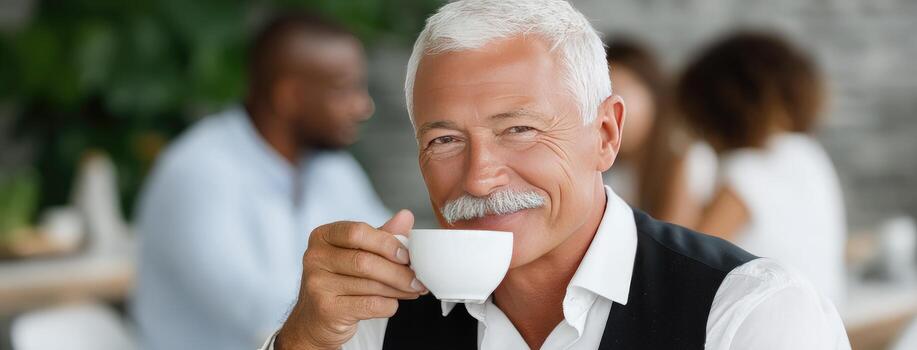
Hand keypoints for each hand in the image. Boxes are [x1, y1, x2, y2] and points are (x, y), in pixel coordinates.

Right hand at [276, 210, 424, 349]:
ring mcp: (317, 284)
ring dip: (398, 289)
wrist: (315, 319)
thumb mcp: (357, 252)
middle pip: (365, 261)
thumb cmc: (340, 280)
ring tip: (413, 290)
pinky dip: (388, 305)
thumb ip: (381, 235)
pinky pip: (368, 305)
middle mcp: (315, 257)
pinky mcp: (326, 309)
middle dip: (398, 272)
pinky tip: (393, 303)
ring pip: (370, 285)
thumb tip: (406, 216)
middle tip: (418, 279)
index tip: (407, 255)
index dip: (386, 243)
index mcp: (323, 236)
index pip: (357, 232)